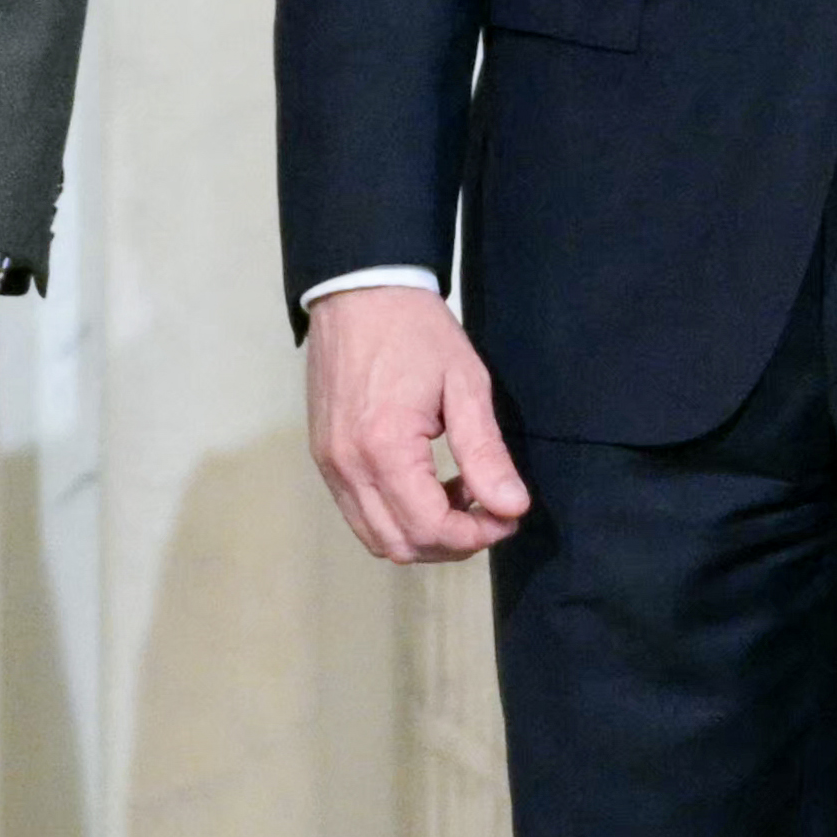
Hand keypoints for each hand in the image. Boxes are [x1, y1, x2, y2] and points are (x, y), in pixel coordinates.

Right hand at [308, 280, 526, 566]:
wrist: (360, 291)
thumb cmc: (416, 330)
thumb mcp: (465, 385)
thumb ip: (486, 453)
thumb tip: (512, 507)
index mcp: (383, 448)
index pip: (430, 528)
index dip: (476, 536)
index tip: (508, 515)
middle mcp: (347, 466)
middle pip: (400, 545)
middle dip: (452, 543)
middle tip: (490, 512)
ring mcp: (329, 465)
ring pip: (375, 537)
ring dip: (423, 534)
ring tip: (461, 497)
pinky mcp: (324, 457)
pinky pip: (358, 512)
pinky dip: (397, 517)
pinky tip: (429, 486)